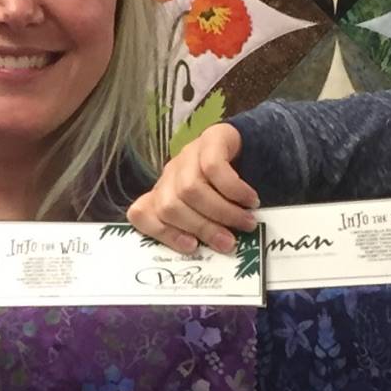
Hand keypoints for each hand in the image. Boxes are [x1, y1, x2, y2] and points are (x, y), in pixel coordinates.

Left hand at [127, 123, 258, 255]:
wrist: (248, 147)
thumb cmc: (226, 190)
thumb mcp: (209, 213)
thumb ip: (203, 230)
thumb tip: (217, 250)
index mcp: (162, 195)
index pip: (141, 214)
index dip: (163, 233)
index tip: (192, 247)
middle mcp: (170, 175)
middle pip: (170, 206)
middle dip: (202, 228)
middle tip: (230, 241)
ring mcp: (187, 156)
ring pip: (190, 189)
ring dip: (223, 212)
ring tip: (246, 222)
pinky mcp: (210, 140)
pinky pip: (214, 168)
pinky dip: (234, 190)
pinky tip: (250, 200)